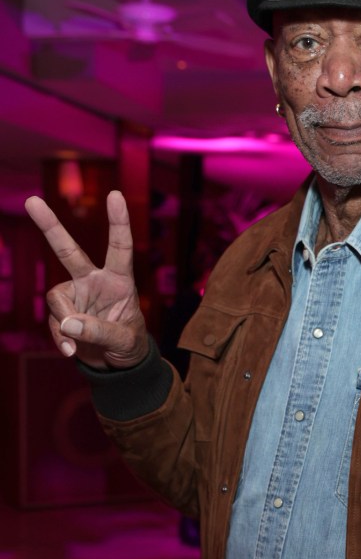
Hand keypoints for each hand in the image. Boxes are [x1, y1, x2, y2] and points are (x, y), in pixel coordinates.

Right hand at [25, 191, 148, 369]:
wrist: (116, 363)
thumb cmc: (129, 345)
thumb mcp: (124, 341)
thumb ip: (99, 331)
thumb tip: (68, 322)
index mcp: (119, 280)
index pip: (120, 248)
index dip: (118, 222)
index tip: (115, 195)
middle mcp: (94, 281)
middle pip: (69, 251)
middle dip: (50, 227)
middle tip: (31, 201)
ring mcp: (76, 295)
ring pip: (56, 299)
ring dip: (65, 323)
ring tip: (79, 344)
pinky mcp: (63, 311)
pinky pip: (54, 322)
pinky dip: (61, 338)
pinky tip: (72, 350)